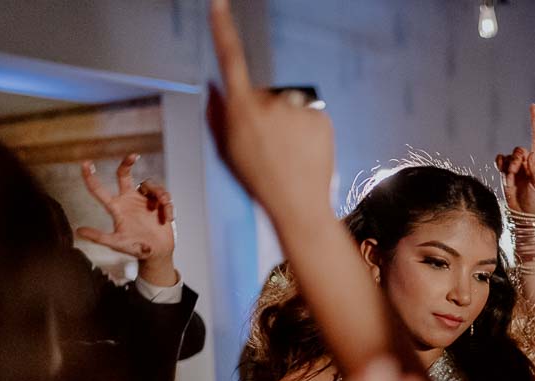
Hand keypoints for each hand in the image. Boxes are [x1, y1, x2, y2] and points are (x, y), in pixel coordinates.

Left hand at [75, 154, 178, 284]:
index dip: (90, 176)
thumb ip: (99, 237)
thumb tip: (78, 231)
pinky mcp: (158, 202)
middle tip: (134, 155)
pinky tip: (168, 219)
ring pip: (149, 184)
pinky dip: (167, 207)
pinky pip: (163, 196)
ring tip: (165, 212)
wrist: (157, 253)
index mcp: (116, 208)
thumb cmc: (135, 249)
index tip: (85, 163)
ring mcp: (143, 199)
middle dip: (127, 163)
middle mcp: (128, 200)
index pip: (99, 190)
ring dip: (159, 194)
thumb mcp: (117, 243)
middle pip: (124, 174)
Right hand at [207, 0, 334, 232]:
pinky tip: (303, 152)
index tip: (219, 4)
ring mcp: (297, 108)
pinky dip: (305, 129)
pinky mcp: (320, 115)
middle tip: (268, 146)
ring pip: (287, 105)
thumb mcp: (226, 151)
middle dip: (264, 112)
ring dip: (286, 122)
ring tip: (288, 153)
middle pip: (263, 93)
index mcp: (241, 109)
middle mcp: (269, 102)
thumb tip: (215, 86)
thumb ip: (216, 114)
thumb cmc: (258, 182)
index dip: (223, 29)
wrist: (299, 206)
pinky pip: (308, 114)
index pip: (230, 59)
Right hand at [494, 103, 534, 215]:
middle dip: (517, 160)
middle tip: (518, 172)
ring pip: (509, 155)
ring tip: (512, 178)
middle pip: (520, 149)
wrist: (524, 212)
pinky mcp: (506, 171)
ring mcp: (516, 165)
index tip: (533, 106)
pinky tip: (503, 171)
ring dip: (509, 166)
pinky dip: (500, 164)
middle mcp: (528, 160)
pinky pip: (500, 160)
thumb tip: (531, 153)